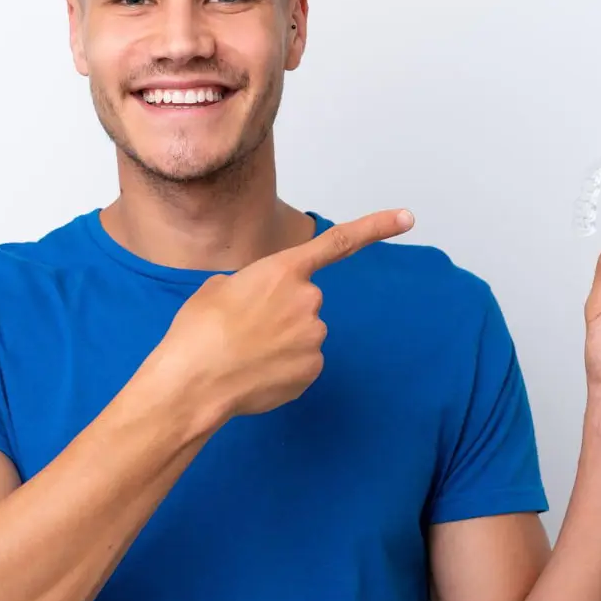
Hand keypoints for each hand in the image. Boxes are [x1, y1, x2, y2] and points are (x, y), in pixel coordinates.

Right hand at [149, 208, 414, 425]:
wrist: (193, 383)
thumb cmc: (197, 333)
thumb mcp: (218, 288)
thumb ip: (252, 284)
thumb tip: (259, 302)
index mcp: (283, 271)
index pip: (338, 242)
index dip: (376, 227)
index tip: (407, 218)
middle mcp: (308, 300)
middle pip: (304, 301)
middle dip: (282, 311)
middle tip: (244, 327)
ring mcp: (314, 337)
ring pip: (303, 334)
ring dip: (280, 341)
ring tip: (244, 352)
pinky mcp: (311, 370)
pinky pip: (301, 362)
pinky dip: (281, 367)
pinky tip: (255, 372)